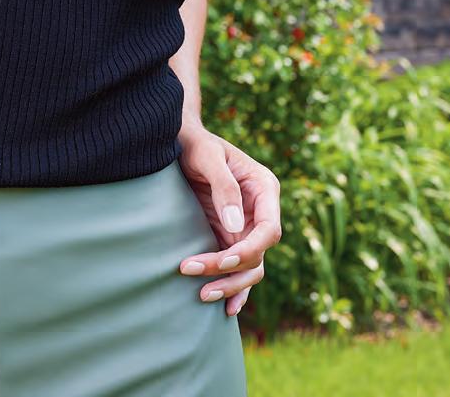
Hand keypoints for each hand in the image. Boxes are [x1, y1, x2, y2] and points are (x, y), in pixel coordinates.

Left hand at [175, 124, 281, 319]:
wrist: (180, 140)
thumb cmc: (195, 142)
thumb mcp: (207, 155)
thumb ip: (224, 187)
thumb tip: (235, 226)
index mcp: (264, 189)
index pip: (269, 230)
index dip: (249, 249)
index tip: (222, 259)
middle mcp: (260, 212)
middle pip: (258, 254)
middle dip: (229, 270)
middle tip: (192, 272)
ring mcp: (246, 226)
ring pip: (249, 267)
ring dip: (229, 284)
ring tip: (201, 294)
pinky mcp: (230, 236)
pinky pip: (239, 268)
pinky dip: (235, 288)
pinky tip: (227, 308)